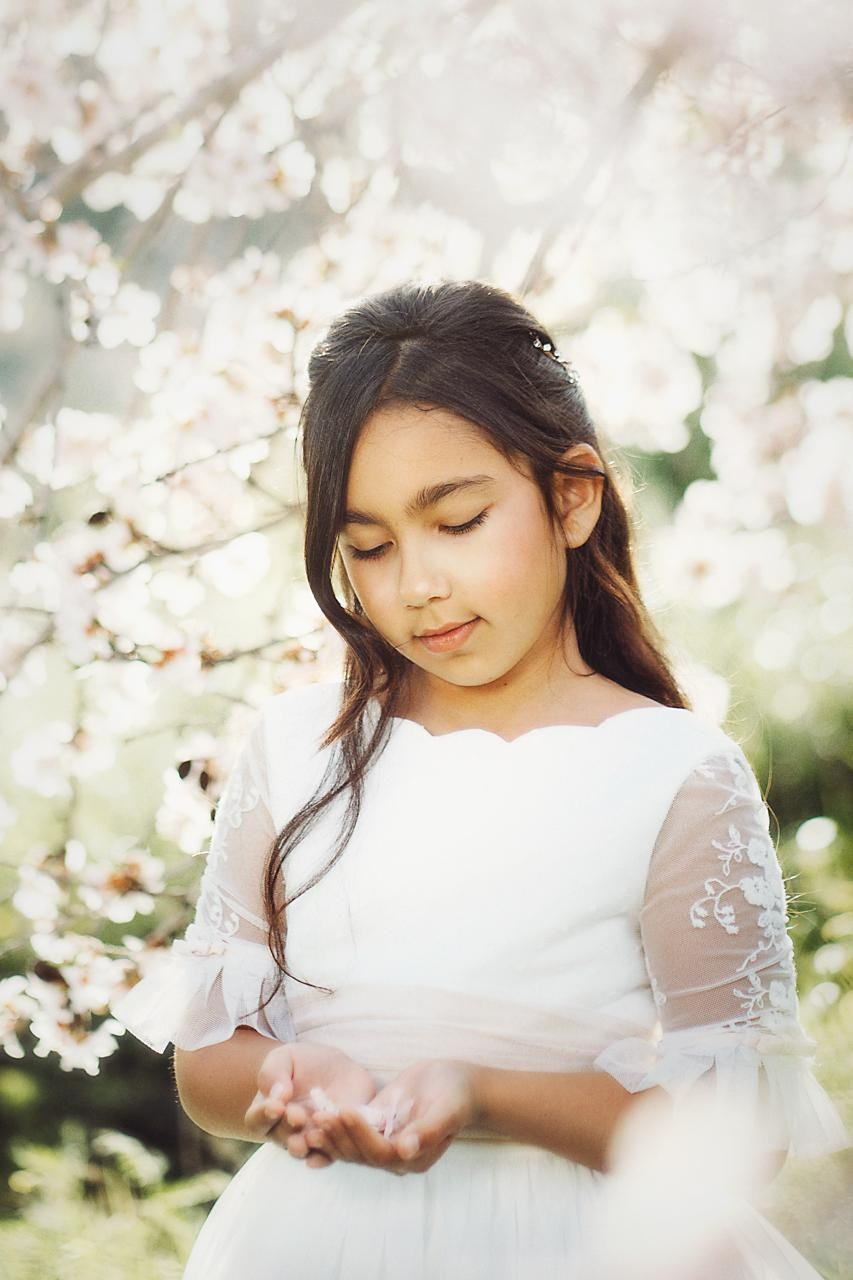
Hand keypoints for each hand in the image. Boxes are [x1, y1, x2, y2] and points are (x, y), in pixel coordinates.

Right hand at [244, 1041, 375, 1167]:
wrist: (337, 1068)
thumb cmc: (303, 1063)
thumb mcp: (284, 1058)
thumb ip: (273, 1074)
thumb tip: (277, 1095)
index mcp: (267, 1111)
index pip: (256, 1119)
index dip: (263, 1115)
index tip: (276, 1106)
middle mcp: (284, 1131)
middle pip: (280, 1137)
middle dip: (288, 1127)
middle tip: (297, 1115)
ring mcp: (308, 1139)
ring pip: (303, 1151)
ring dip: (307, 1146)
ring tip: (313, 1135)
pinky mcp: (332, 1142)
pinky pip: (328, 1155)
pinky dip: (327, 1156)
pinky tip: (329, 1151)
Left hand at [305, 1059, 478, 1175]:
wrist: (457, 1082)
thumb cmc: (456, 1094)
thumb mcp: (447, 1109)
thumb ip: (429, 1131)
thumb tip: (405, 1150)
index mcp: (414, 1158)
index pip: (380, 1153)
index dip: (360, 1135)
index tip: (344, 1111)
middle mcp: (396, 1157)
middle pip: (361, 1154)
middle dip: (339, 1135)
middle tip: (318, 1115)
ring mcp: (384, 1143)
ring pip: (351, 1147)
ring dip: (332, 1134)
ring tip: (311, 1116)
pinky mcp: (376, 1128)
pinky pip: (352, 1132)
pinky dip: (334, 1125)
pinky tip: (315, 1113)